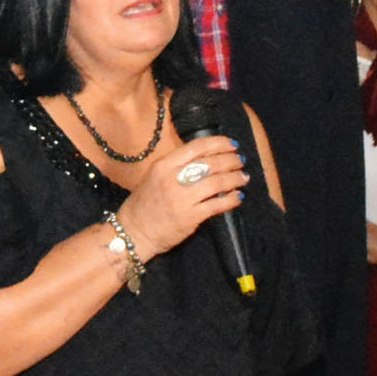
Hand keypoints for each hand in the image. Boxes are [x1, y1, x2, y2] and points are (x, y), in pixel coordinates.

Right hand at [115, 132, 245, 258]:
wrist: (133, 232)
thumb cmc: (144, 204)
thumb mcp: (154, 176)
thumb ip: (176, 166)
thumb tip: (207, 157)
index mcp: (163, 165)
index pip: (197, 147)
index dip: (219, 143)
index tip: (232, 144)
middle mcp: (172, 179)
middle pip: (210, 163)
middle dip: (231, 160)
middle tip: (241, 161)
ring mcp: (182, 199)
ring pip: (217, 182)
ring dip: (235, 178)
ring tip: (243, 177)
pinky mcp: (190, 217)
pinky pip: (217, 204)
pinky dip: (231, 199)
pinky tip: (238, 197)